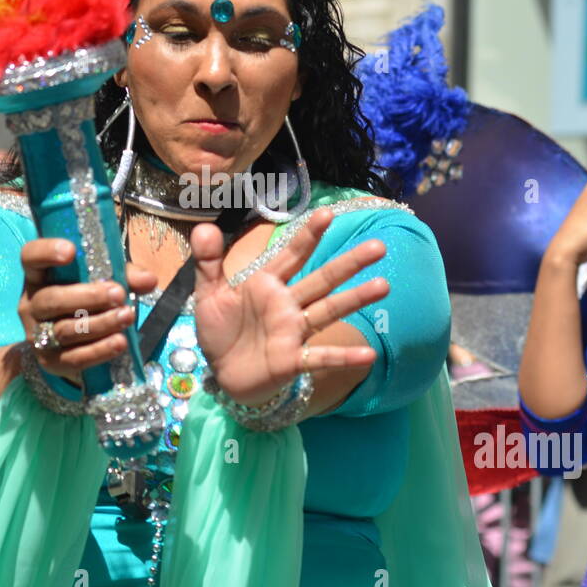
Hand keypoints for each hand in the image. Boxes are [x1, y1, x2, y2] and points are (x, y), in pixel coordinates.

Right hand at [17, 237, 157, 385]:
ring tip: (126, 316)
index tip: (71, 251)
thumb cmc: (89, 302)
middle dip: (87, 296)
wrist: (71, 347)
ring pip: (65, 330)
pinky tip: (120, 343)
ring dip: (100, 323)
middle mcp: (32, 304)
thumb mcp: (105, 281)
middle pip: (51, 299)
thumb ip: (124, 276)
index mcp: (40, 276)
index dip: (46, 252)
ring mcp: (38, 334)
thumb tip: (148, 279)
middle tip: (118, 294)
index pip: (31, 257)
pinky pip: (73, 358)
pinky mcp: (50, 361)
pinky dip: (99, 351)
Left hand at [192, 208, 387, 405]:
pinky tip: (368, 355)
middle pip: (322, 279)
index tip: (327, 213)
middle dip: (348, 264)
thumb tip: (204, 227)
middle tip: (378, 246)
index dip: (309, 235)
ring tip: (383, 286)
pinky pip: (319, 357)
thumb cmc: (220, 330)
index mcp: (267, 284)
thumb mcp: (208, 294)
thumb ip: (208, 262)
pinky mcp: (292, 360)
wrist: (221, 373)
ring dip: (354, 299)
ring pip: (328, 311)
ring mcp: (293, 331)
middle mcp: (287, 304)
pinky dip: (341, 357)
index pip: (292, 254)